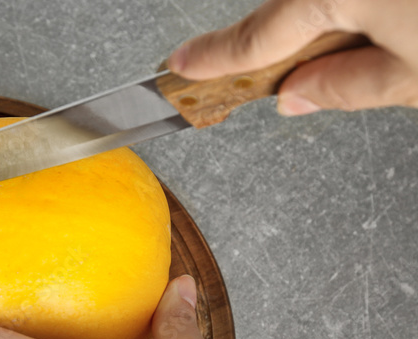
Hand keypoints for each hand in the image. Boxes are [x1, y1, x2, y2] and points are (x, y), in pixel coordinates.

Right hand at [166, 0, 417, 114]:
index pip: (256, 35)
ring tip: (395, 43)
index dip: (211, 57)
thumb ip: (350, 84)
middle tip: (300, 81)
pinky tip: (402, 18)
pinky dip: (370, 5)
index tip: (179, 64)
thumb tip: (297, 94)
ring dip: (347, 17)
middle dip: (299, 42)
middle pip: (297, 6)